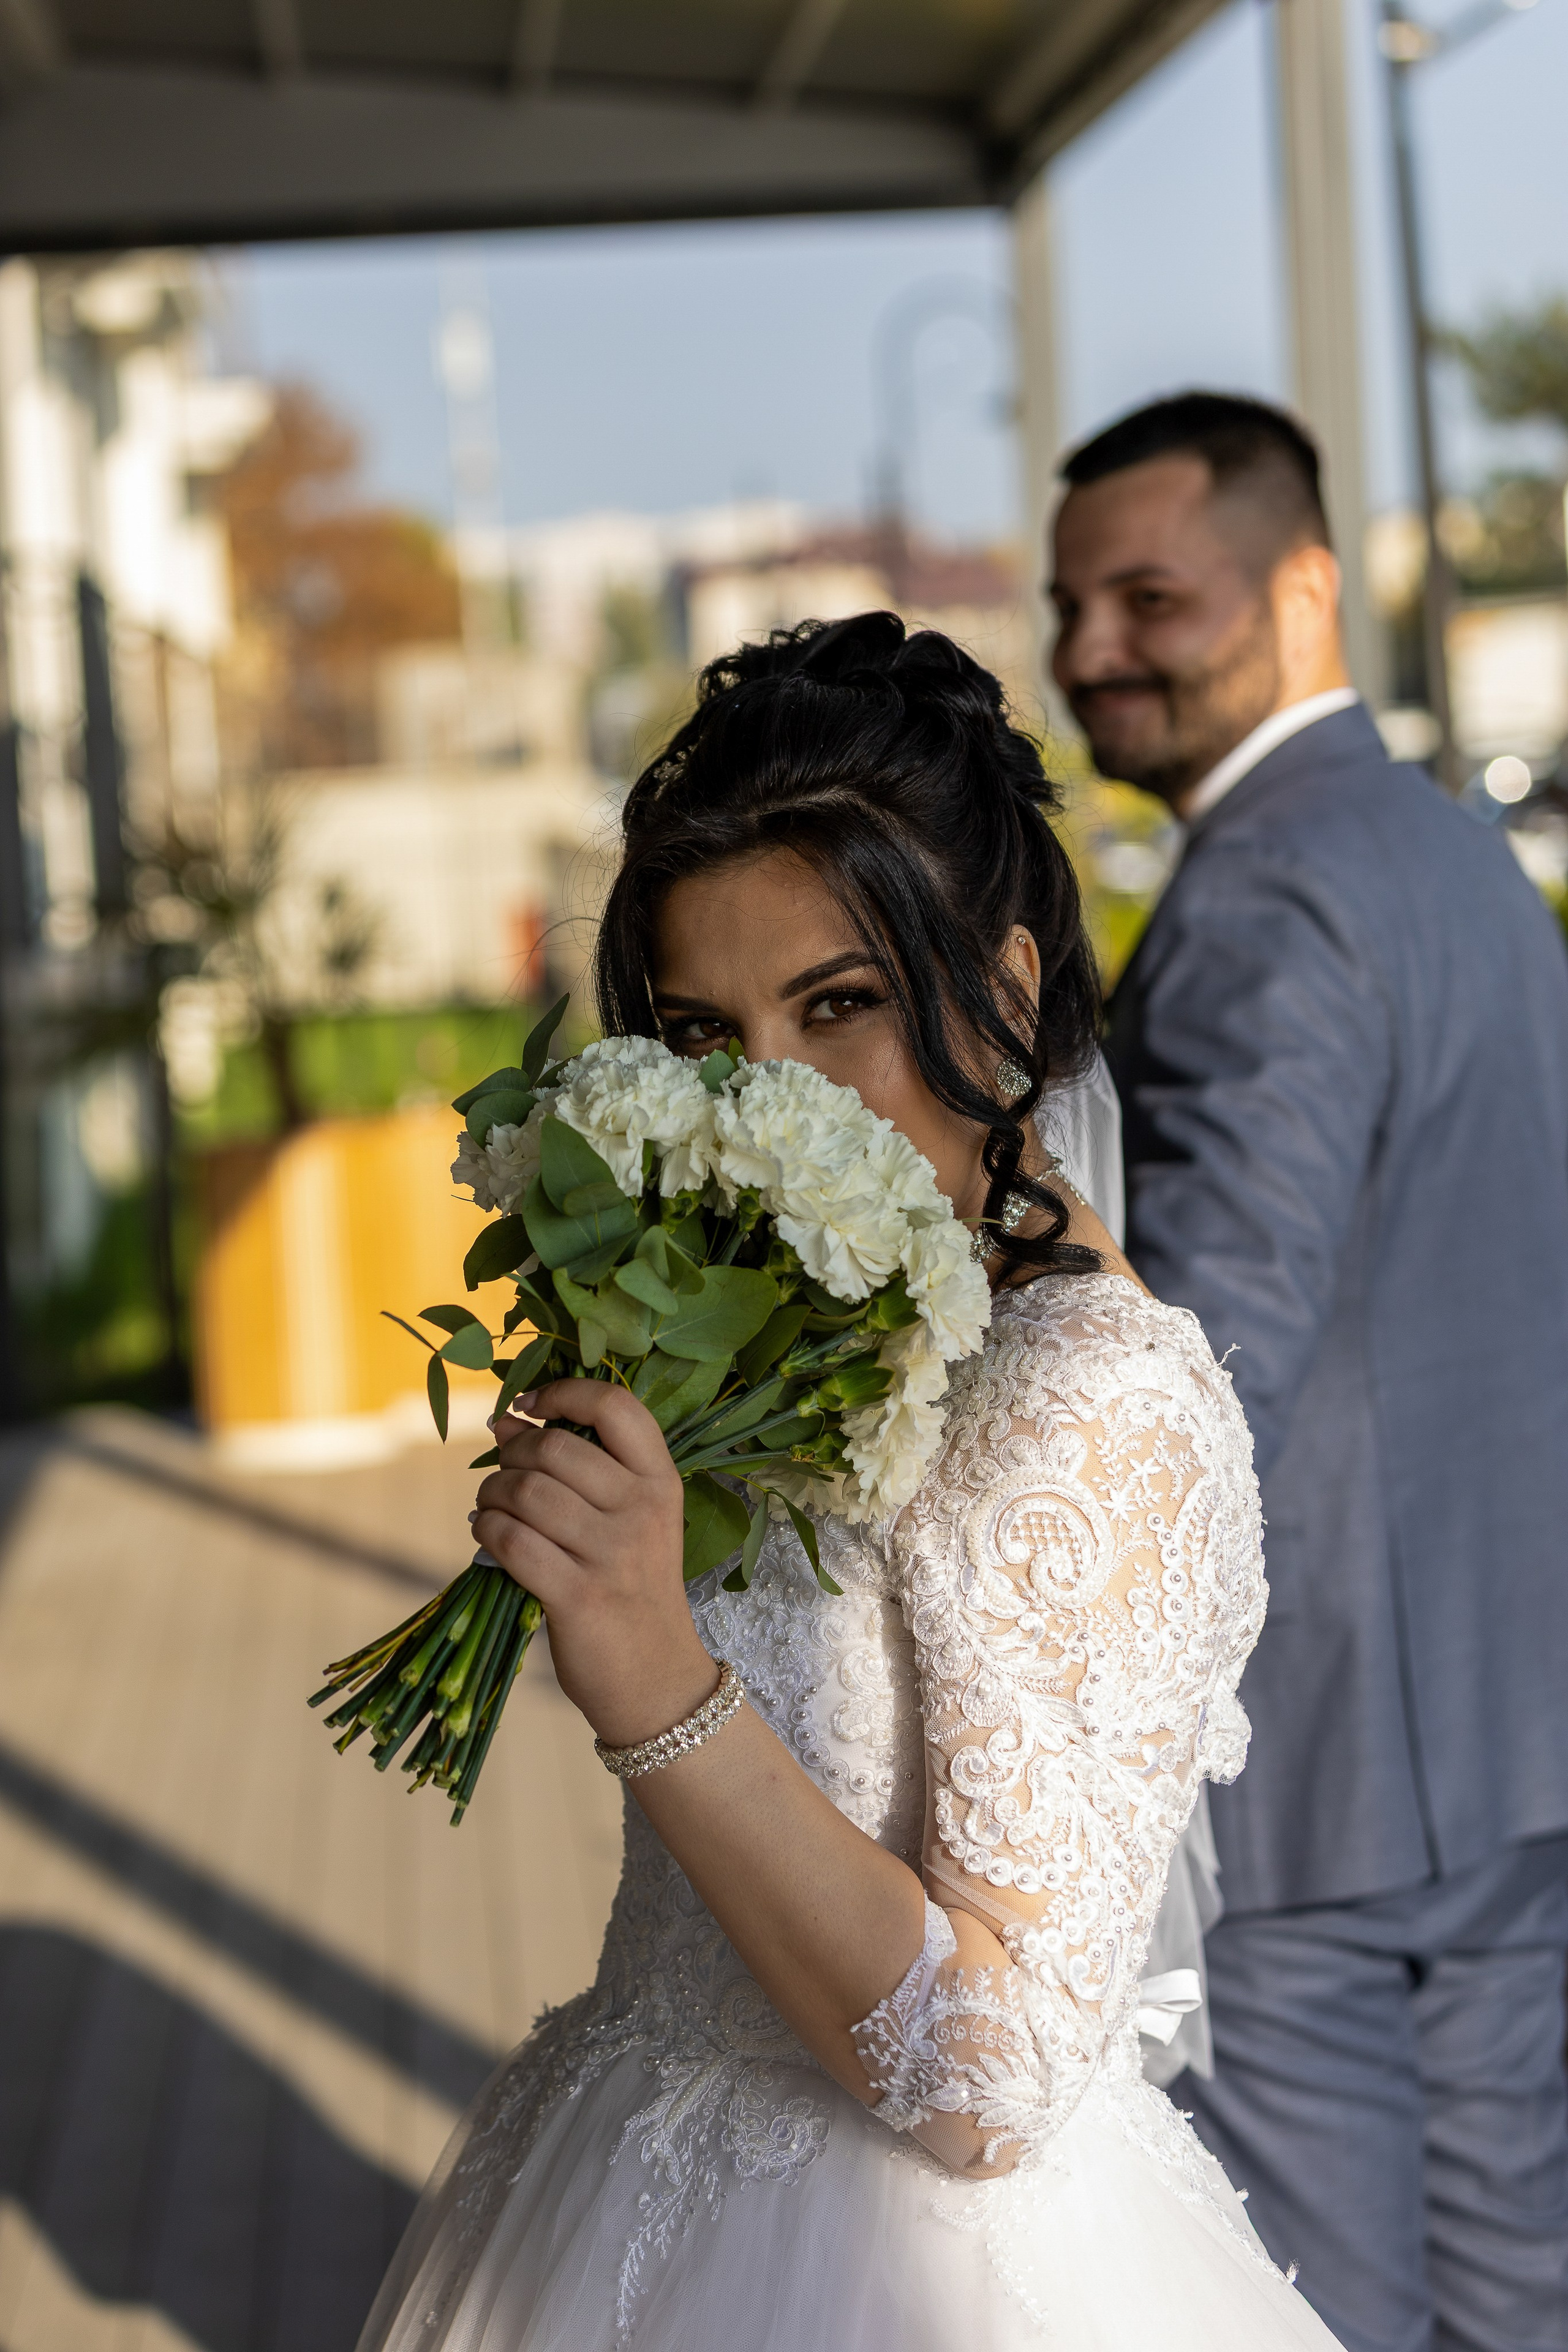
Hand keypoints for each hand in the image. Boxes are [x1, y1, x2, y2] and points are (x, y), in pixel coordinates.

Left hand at [471, 1380, 715, 1746]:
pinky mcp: (577, 1597)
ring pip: (526, 1492)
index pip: (615, 1406)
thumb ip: (584, 1470)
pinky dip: (487, 1530)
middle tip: (502, 1472)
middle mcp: (642, 1511)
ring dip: (491, 1492)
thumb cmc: (634, 1588)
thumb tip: (504, 1421)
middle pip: (555, 1448)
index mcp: (661, 1482)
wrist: (656, 1679)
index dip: (561, 1393)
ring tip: (491, 1506)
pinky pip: (511, 1542)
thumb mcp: (635, 1520)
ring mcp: (612, 1555)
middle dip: (512, 1453)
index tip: (528, 1405)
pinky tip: (487, 1534)